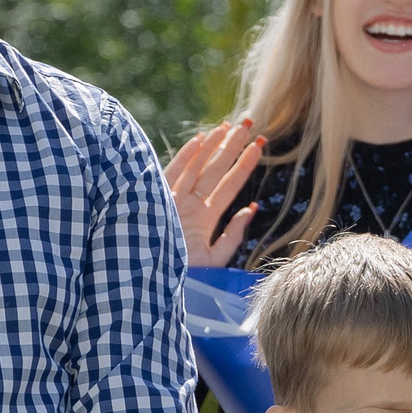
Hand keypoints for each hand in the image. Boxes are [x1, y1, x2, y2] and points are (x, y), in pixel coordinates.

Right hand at [165, 118, 264, 265]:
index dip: (243, 166)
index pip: (229, 187)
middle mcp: (190, 206)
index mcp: (204, 220)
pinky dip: (186, 158)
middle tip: (248, 124)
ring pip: (197, 168)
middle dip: (231, 148)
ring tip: (229, 126)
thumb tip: (251, 209)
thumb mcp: (214, 260)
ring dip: (213, 147)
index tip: (259, 146)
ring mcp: (173, 201)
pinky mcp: (157, 201)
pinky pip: (173, 174)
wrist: (153, 288)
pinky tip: (201, 140)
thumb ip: (231, 236)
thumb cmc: (182, 279)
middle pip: (215, 171)